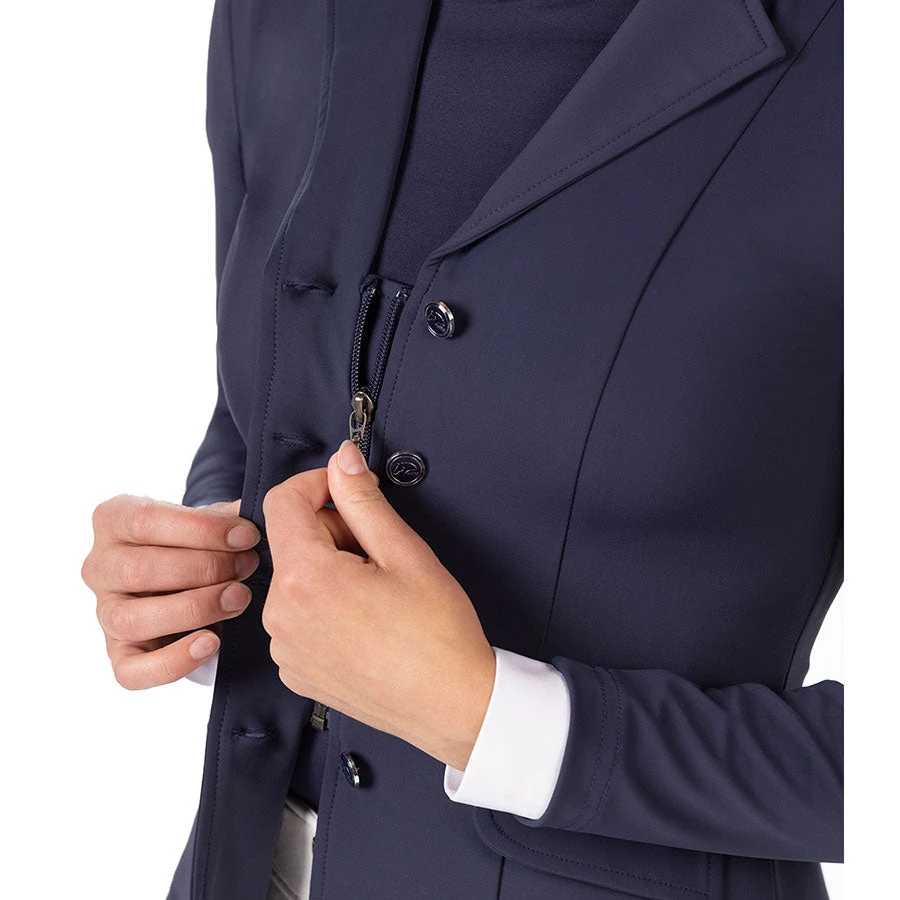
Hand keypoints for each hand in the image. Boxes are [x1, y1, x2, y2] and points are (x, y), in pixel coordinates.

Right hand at [82, 495, 260, 688]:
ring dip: (194, 609)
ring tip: (238, 598)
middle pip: (137, 570)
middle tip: (248, 566)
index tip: (247, 536)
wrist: (187, 578)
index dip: (201, 530)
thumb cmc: (195, 542)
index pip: (145, 520)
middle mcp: (99, 567)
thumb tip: (251, 516)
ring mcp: (104, 613)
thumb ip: (224, 517)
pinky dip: (174, 661)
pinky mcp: (118, 654)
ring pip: (131, 619)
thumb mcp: (207, 520)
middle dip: (203, 569)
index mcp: (113, 520)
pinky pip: (131, 671)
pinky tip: (211, 643)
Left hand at [262, 440, 495, 770]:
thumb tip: (342, 461)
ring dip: (328, 569)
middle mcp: (281, 616)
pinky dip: (324, 606)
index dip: (317, 483)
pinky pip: (298, 618)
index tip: (347, 488)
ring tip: (377, 591)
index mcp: (305, 579)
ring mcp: (285, 649)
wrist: (452, 705)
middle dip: (330, 531)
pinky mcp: (295, 671)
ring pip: (295, 580)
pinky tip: (365, 620)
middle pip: (291, 541)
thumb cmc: (437, 634)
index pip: (282, 502)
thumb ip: (363, 500)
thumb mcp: (404, 552)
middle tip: (379, 550)